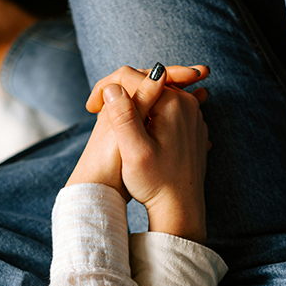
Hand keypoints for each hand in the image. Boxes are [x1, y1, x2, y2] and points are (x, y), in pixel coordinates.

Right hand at [102, 64, 209, 242]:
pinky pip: (170, 110)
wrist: (181, 208)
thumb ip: (123, 116)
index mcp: (171, 103)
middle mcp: (187, 104)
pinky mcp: (194, 128)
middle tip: (99, 111)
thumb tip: (112, 87)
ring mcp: (194, 116)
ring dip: (138, 103)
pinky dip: (153, 114)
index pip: (132, 77)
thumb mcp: (134, 151)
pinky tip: (139, 129)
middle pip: (148, 82)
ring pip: (159, 95)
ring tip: (116, 121)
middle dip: (122, 93)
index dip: (106, 88)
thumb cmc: (156, 183)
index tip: (91, 108)